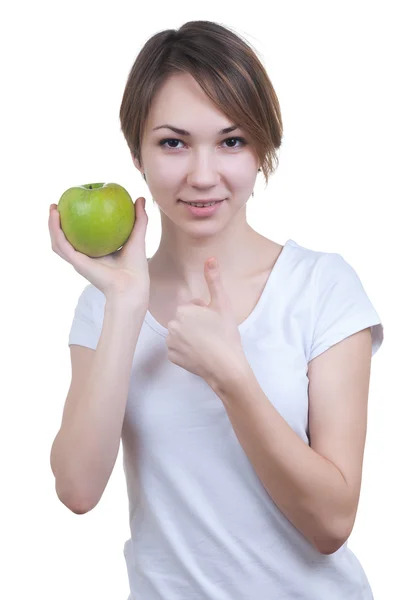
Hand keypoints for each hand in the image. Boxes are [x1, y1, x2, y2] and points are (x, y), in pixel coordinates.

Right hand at [48, 196, 149, 303]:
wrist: (131, 284)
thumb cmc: (136, 266)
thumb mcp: (137, 236)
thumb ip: (139, 218)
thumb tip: (140, 198)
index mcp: (97, 252)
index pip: (83, 235)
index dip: (77, 221)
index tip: (76, 204)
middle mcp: (85, 256)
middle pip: (67, 238)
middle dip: (59, 223)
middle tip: (58, 205)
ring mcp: (79, 260)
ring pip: (59, 241)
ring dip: (51, 225)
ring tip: (53, 208)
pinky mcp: (76, 262)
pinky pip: (61, 244)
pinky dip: (55, 230)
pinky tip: (55, 216)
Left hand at [166, 258, 246, 385]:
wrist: (226, 365)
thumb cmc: (225, 334)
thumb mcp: (222, 304)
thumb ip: (214, 280)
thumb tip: (210, 258)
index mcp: (183, 310)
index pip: (192, 306)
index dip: (204, 313)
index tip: (213, 322)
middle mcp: (172, 324)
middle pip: (185, 320)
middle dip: (195, 324)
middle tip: (211, 333)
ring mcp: (170, 342)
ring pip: (180, 334)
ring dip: (190, 337)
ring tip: (206, 343)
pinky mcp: (171, 357)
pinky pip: (177, 350)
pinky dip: (186, 351)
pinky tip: (199, 353)